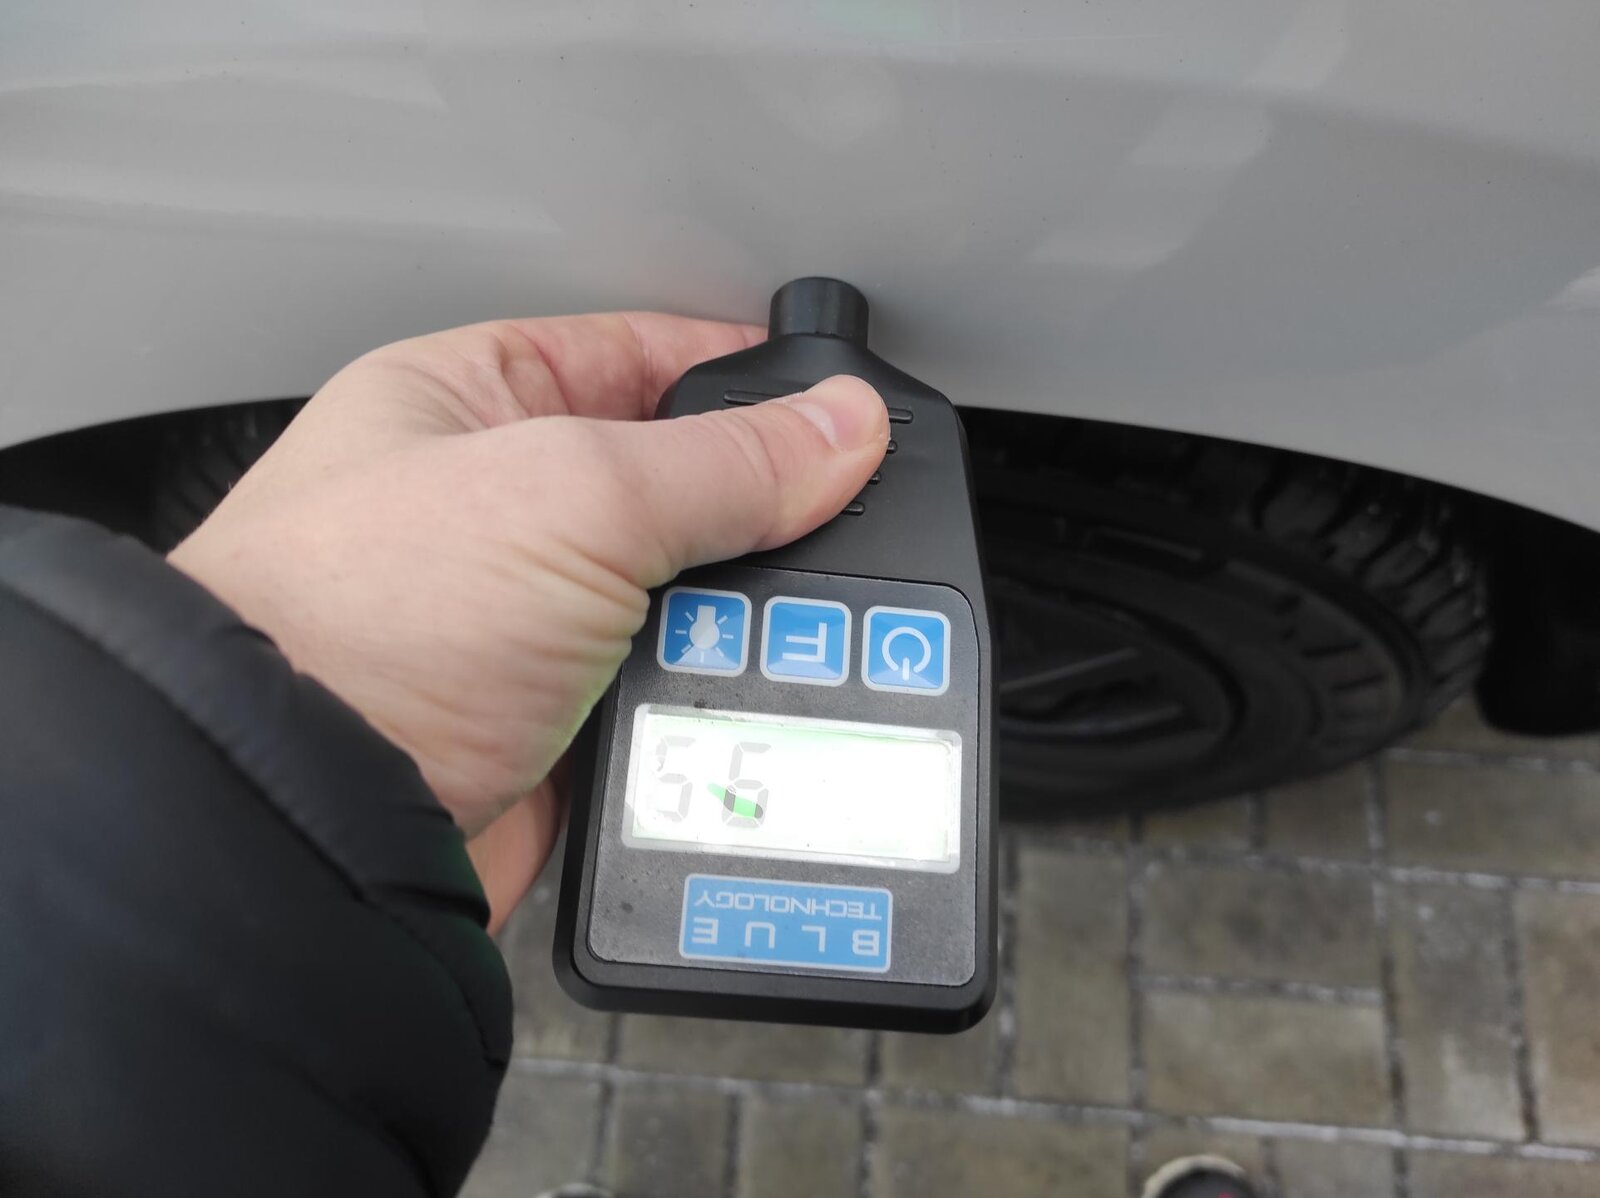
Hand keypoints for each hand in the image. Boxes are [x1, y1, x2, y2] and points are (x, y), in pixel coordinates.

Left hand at [169, 314, 887, 929]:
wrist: (309, 825)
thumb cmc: (354, 630)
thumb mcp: (571, 496)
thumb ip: (724, 463)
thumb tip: (841, 429)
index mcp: (468, 402)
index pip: (634, 352)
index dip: (737, 369)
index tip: (831, 401)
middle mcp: (494, 505)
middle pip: (674, 481)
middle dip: (749, 510)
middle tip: (817, 529)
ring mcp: (527, 621)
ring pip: (683, 598)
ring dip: (733, 619)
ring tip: (761, 629)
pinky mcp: (555, 721)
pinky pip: (669, 689)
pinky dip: (709, 695)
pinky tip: (733, 693)